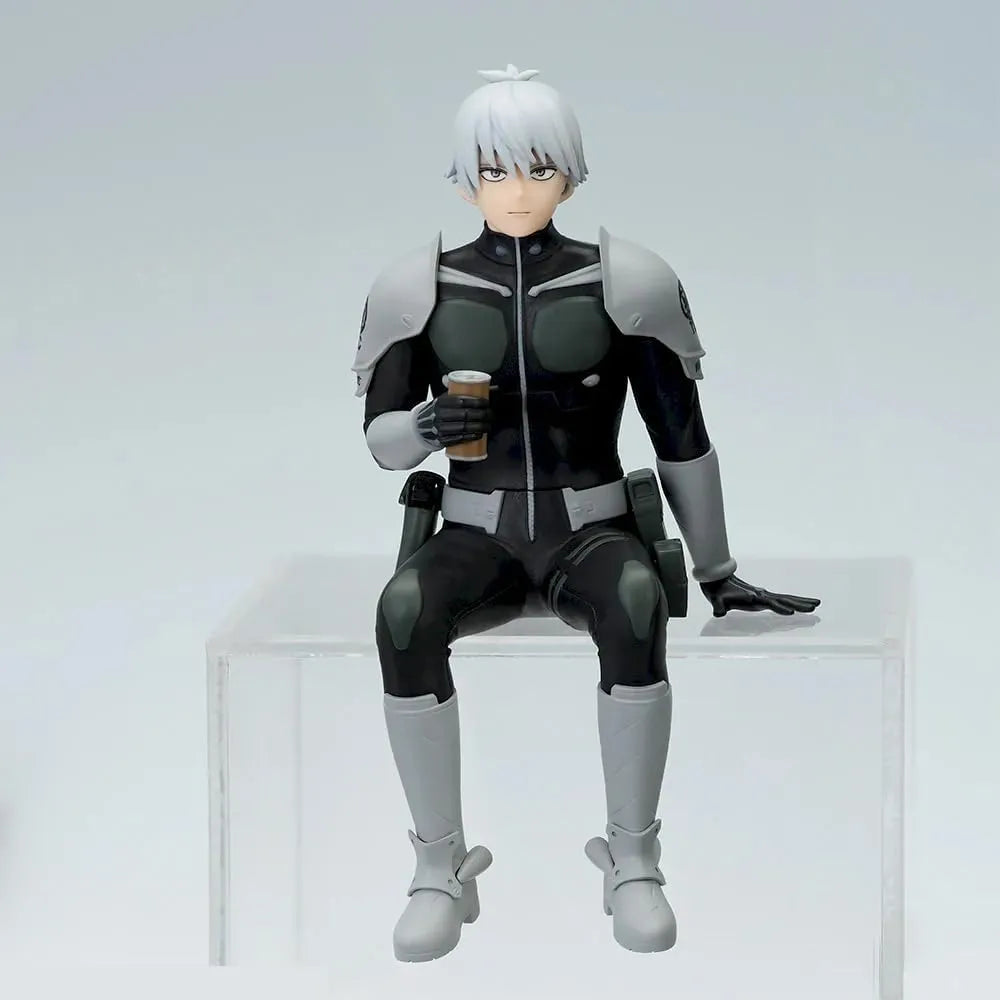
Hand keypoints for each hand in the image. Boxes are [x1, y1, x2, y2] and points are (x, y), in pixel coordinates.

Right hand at [415, 393, 491, 448]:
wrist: (422, 426)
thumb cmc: (439, 411)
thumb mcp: (444, 398)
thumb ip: (458, 388)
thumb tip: (481, 382)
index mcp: (440, 402)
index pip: (461, 401)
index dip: (477, 402)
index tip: (487, 403)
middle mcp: (439, 415)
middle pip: (465, 415)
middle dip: (482, 415)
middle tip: (491, 415)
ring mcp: (439, 428)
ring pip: (463, 428)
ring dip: (479, 427)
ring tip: (488, 425)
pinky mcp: (442, 440)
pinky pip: (458, 439)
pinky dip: (470, 437)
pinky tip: (479, 435)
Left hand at [699, 575, 819, 617]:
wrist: (717, 580)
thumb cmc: (717, 592)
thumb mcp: (716, 600)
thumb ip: (718, 607)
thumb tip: (718, 613)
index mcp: (753, 597)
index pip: (770, 603)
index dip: (779, 608)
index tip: (791, 612)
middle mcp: (761, 595)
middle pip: (784, 600)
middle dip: (799, 604)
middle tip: (815, 607)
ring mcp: (763, 595)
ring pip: (786, 599)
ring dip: (801, 602)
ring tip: (816, 604)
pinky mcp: (763, 596)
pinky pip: (781, 600)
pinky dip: (793, 602)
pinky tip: (801, 606)